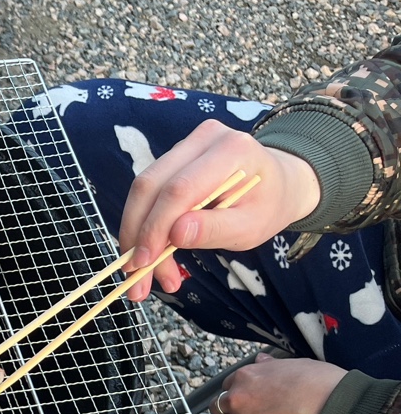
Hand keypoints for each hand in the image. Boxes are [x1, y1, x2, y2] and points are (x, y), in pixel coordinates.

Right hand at [118, 120, 321, 299]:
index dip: (155, 228)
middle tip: (134, 274)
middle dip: (136, 233)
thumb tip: (175, 235)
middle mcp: (204, 138)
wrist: (280, 183)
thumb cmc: (269, 205)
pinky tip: (148, 251)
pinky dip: (142, 225)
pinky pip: (147, 191)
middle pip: (150, 184)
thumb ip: (216, 230)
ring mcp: (185, 144)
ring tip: (142, 272)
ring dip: (135, 233)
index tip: (144, 264)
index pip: (179, 189)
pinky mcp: (173, 157)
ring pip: (142, 189)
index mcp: (231, 150)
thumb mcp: (252, 227)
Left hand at [211, 352, 345, 413]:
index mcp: (246, 376)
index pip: (227, 387)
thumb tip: (261, 361)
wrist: (334, 407)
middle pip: (218, 409)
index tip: (247, 401)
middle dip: (230, 413)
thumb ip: (270, 365)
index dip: (237, 394)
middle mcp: (237, 398)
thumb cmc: (320, 383)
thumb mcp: (292, 363)